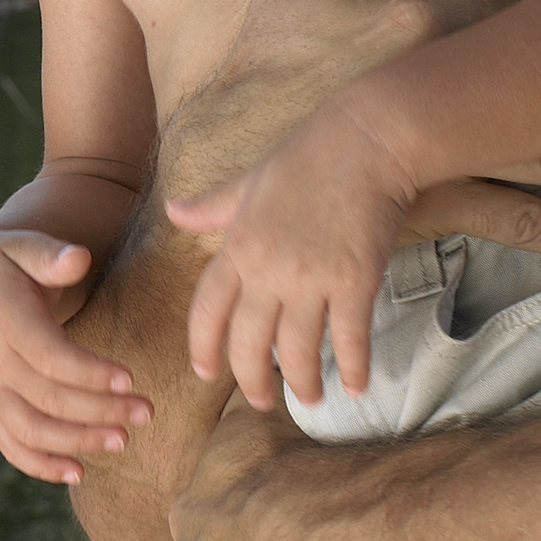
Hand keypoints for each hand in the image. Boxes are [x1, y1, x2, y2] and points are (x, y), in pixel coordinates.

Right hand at [0, 222, 151, 485]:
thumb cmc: (7, 261)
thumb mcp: (24, 245)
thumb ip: (50, 253)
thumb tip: (77, 258)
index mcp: (2, 318)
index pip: (47, 355)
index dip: (89, 372)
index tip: (131, 379)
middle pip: (47, 397)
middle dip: (99, 410)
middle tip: (146, 413)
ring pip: (30, 429)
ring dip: (77, 442)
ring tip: (124, 441)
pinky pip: (9, 445)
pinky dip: (40, 465)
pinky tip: (78, 473)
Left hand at [179, 101, 414, 408]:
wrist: (367, 139)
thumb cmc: (308, 155)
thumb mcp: (248, 181)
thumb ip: (211, 207)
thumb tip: (173, 211)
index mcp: (238, 247)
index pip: (207, 310)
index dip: (203, 347)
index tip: (205, 373)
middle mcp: (268, 269)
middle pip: (249, 343)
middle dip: (252, 381)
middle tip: (260, 401)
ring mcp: (312, 277)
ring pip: (298, 349)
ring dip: (303, 383)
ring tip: (307, 401)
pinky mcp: (355, 279)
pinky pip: (350, 337)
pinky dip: (354, 368)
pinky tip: (357, 388)